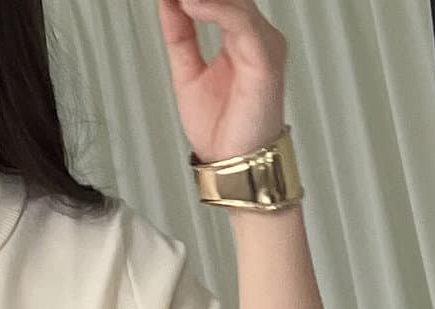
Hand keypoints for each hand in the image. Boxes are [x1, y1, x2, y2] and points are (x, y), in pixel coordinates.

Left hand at [156, 0, 287, 164]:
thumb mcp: (188, 73)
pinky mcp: (266, 59)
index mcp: (241, 38)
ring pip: (237, 2)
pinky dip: (215, 9)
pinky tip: (190, 5)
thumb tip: (168, 2)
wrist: (233, 165)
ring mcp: (264, 45)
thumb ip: (180, 35)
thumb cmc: (223, 129)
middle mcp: (256, 37)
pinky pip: (241, 22)